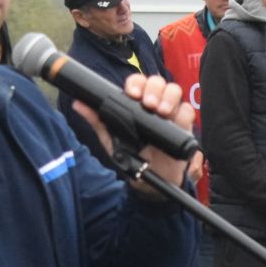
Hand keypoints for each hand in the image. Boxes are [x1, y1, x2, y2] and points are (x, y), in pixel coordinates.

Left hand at [72, 73, 197, 189]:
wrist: (151, 183)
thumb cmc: (132, 158)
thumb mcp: (112, 141)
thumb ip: (98, 122)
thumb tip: (78, 104)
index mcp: (136, 104)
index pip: (137, 83)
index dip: (136, 84)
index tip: (132, 94)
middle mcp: (154, 104)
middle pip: (157, 82)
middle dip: (154, 89)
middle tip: (149, 104)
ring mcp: (170, 114)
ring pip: (174, 91)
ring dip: (169, 97)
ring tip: (162, 111)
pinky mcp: (183, 126)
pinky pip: (187, 111)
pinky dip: (182, 114)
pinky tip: (176, 122)